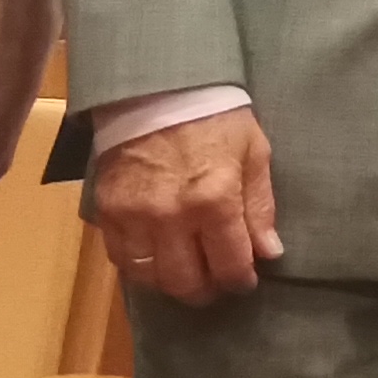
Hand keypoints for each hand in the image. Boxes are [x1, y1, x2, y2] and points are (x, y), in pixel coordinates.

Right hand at [92, 105, 281, 302]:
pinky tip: (155, 257)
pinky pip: (120, 258)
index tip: (244, 281)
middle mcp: (172, 216)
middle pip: (186, 282)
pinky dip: (139, 266)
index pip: (230, 266)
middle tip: (214, 283)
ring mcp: (134, 216)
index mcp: (215, 200)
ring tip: (185, 272)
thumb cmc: (215, 117)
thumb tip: (270, 254)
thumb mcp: (253, 153)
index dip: (240, 281)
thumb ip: (260, 207)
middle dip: (205, 291)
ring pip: (149, 278)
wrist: (157, 87)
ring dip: (170, 283)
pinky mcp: (107, 210)